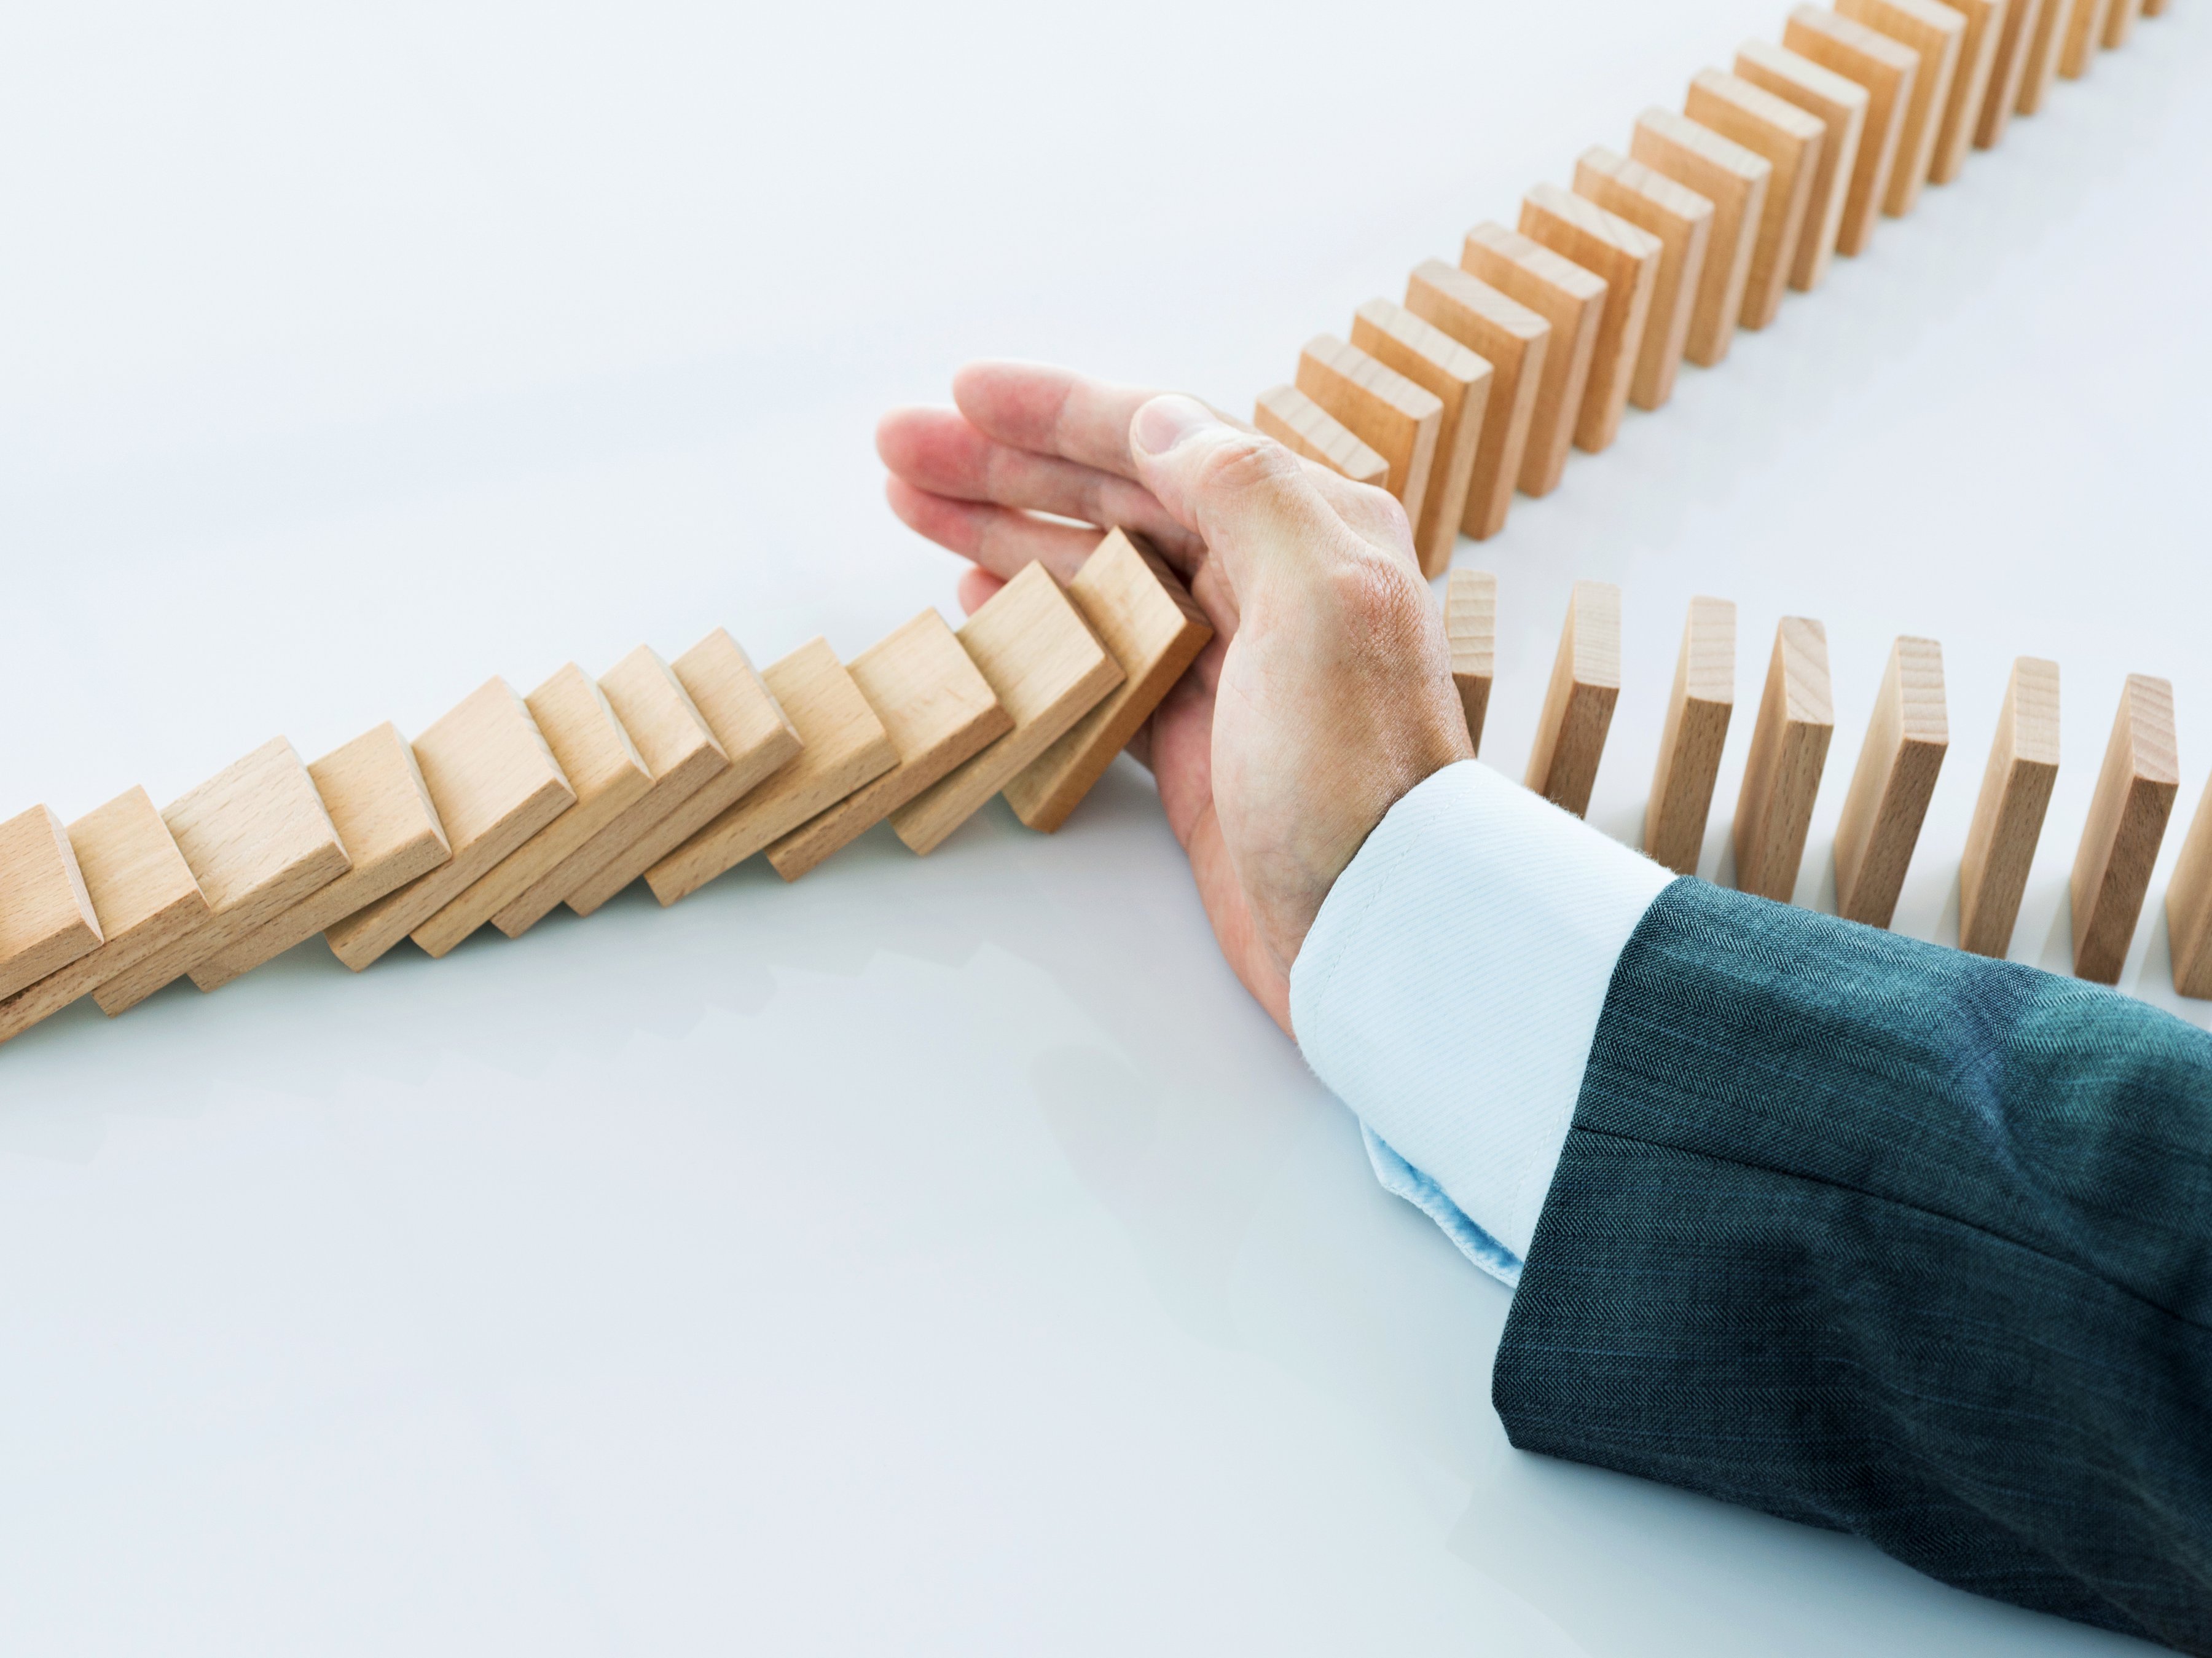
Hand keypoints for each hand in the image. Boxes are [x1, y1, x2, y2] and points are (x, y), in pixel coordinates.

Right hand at [877, 363, 1471, 1033]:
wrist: (1376, 924)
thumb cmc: (1355, 772)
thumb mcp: (1319, 603)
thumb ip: (1245, 493)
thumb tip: (1161, 418)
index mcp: (1307, 530)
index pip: (1162, 440)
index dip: (1058, 413)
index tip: (965, 392)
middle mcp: (1267, 583)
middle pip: (1113, 499)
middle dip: (1003, 468)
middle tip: (900, 448)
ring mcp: (1225, 662)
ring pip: (1094, 570)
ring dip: (1004, 533)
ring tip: (912, 506)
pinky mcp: (1192, 737)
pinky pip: (1098, 654)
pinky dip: (1037, 620)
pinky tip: (979, 597)